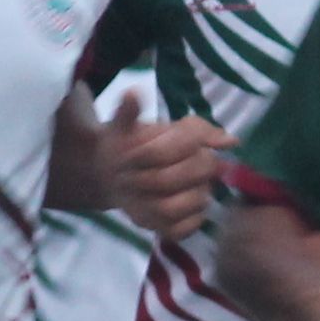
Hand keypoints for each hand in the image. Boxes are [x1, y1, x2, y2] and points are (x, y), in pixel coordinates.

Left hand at [98, 90, 226, 239]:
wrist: (114, 173)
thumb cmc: (123, 145)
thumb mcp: (119, 127)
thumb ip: (125, 110)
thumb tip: (133, 92)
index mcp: (190, 136)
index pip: (188, 140)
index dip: (152, 152)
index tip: (127, 156)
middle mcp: (204, 163)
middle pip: (195, 171)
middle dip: (153, 178)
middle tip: (127, 178)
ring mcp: (201, 193)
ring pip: (191, 202)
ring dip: (154, 202)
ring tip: (133, 196)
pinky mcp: (192, 220)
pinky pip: (186, 228)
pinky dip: (161, 224)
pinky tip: (145, 213)